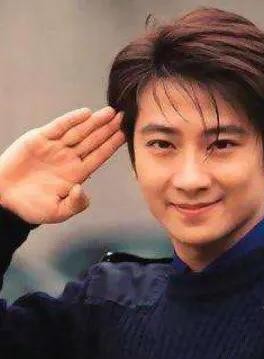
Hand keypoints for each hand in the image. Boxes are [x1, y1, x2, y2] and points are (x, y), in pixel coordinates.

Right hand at [0, 106, 124, 223]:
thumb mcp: (58, 212)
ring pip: (79, 132)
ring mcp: (55, 147)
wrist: (3, 198)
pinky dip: (71, 120)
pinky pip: (59, 127)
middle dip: (107, 129)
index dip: (111, 146)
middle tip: (122, 117)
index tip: (124, 135)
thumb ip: (75, 204)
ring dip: (94, 122)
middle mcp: (68, 158)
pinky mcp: (39, 139)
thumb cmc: (31, 207)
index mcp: (76, 174)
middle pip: (92, 141)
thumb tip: (82, 189)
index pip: (98, 157)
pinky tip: (85, 114)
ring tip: (109, 112)